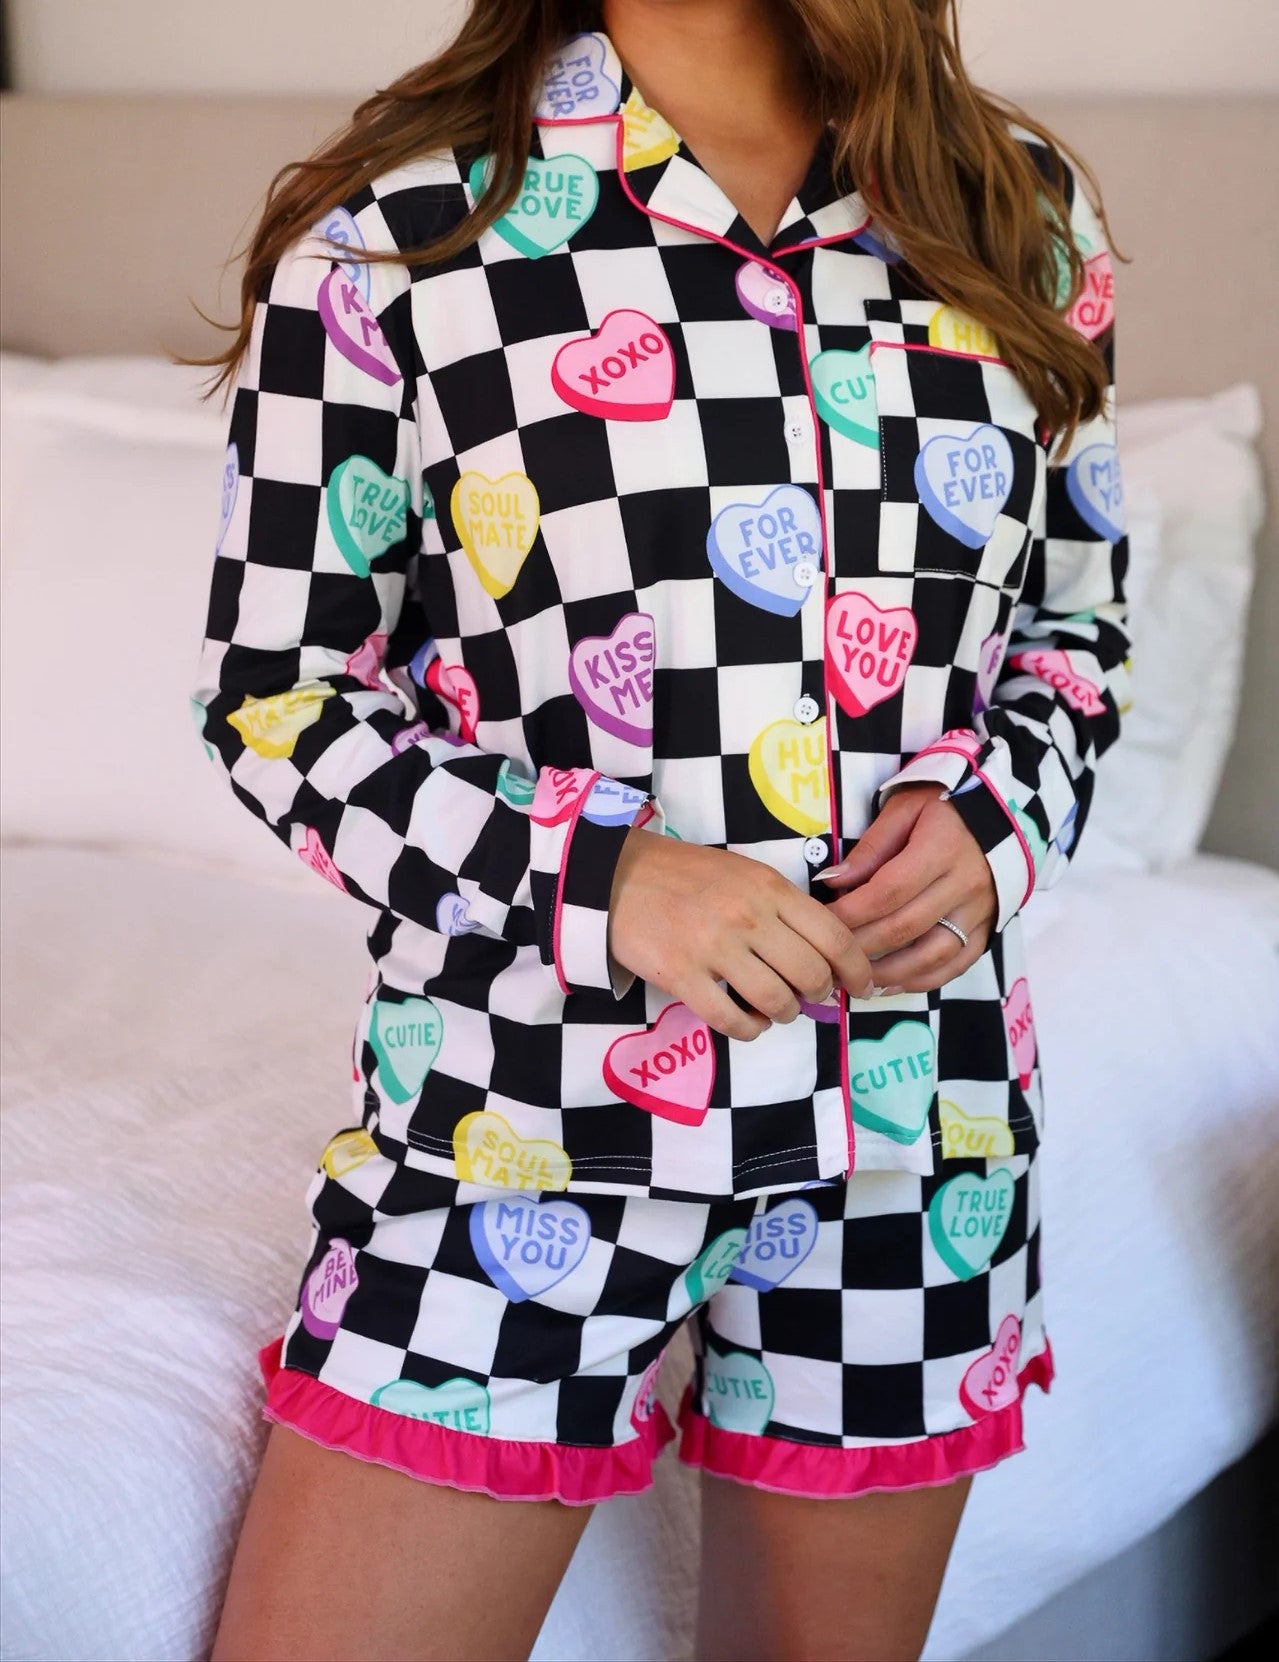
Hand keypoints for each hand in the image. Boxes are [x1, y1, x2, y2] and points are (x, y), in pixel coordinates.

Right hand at [608, 827, 876, 1040]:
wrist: (617, 875)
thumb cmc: (686, 874)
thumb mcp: (745, 873)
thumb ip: (782, 907)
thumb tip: (824, 954)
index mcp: (770, 888)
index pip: (835, 936)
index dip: (858, 969)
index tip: (862, 986)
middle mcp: (749, 917)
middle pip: (811, 974)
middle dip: (820, 994)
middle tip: (810, 996)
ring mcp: (714, 948)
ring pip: (777, 1001)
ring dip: (785, 1013)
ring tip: (776, 1008)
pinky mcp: (682, 976)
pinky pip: (732, 1020)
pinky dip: (749, 1029)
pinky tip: (747, 1021)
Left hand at [818, 783, 996, 992]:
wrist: (1002, 814)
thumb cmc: (945, 806)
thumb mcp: (905, 808)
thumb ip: (871, 847)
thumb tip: (833, 881)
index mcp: (943, 848)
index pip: (889, 890)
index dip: (852, 911)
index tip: (821, 921)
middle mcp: (965, 884)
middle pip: (905, 926)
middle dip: (860, 946)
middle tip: (827, 956)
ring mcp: (980, 911)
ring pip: (932, 954)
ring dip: (889, 972)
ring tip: (854, 979)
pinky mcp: (988, 928)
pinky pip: (956, 964)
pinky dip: (922, 980)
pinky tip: (890, 985)